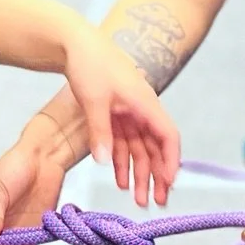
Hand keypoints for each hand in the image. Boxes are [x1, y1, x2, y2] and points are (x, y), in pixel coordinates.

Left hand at [62, 23, 179, 207]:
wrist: (74, 42)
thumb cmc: (89, 64)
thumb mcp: (94, 100)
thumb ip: (100, 133)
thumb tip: (104, 163)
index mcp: (145, 103)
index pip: (168, 136)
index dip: (170, 161)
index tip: (167, 184)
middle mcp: (142, 109)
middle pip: (156, 147)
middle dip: (156, 175)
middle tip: (155, 202)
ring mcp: (129, 112)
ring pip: (140, 148)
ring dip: (139, 173)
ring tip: (138, 199)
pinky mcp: (115, 113)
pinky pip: (123, 142)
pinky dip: (122, 161)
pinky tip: (119, 180)